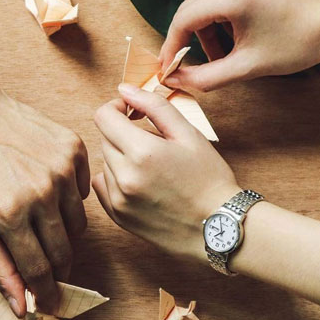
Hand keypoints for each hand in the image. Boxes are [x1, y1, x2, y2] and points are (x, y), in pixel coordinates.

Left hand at [0, 64, 89, 316]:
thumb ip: (0, 267)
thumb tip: (23, 307)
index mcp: (10, 214)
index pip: (40, 270)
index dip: (47, 293)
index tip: (51, 303)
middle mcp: (42, 193)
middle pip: (64, 251)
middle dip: (57, 266)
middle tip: (48, 263)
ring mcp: (62, 169)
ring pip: (79, 224)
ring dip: (63, 230)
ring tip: (42, 216)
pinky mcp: (75, 150)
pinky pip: (85, 191)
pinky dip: (71, 197)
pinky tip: (50, 186)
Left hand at [92, 83, 239, 258]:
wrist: (217, 229)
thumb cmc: (208, 179)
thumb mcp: (188, 134)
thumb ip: (154, 106)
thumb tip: (124, 90)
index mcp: (142, 152)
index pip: (103, 117)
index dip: (116, 108)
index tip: (131, 112)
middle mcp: (124, 177)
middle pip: (105, 139)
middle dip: (123, 133)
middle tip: (153, 143)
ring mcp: (118, 199)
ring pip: (105, 162)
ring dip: (121, 157)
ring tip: (152, 168)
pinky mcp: (117, 216)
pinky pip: (103, 186)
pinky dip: (116, 179)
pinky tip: (141, 183)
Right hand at [159, 0, 319, 91]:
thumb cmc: (298, 42)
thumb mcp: (247, 67)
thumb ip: (206, 77)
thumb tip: (176, 80)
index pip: (182, 20)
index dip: (170, 47)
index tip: (167, 67)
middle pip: (189, 9)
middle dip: (185, 39)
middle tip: (184, 65)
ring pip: (202, 3)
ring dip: (202, 30)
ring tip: (218, 55)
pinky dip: (216, 19)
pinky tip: (229, 39)